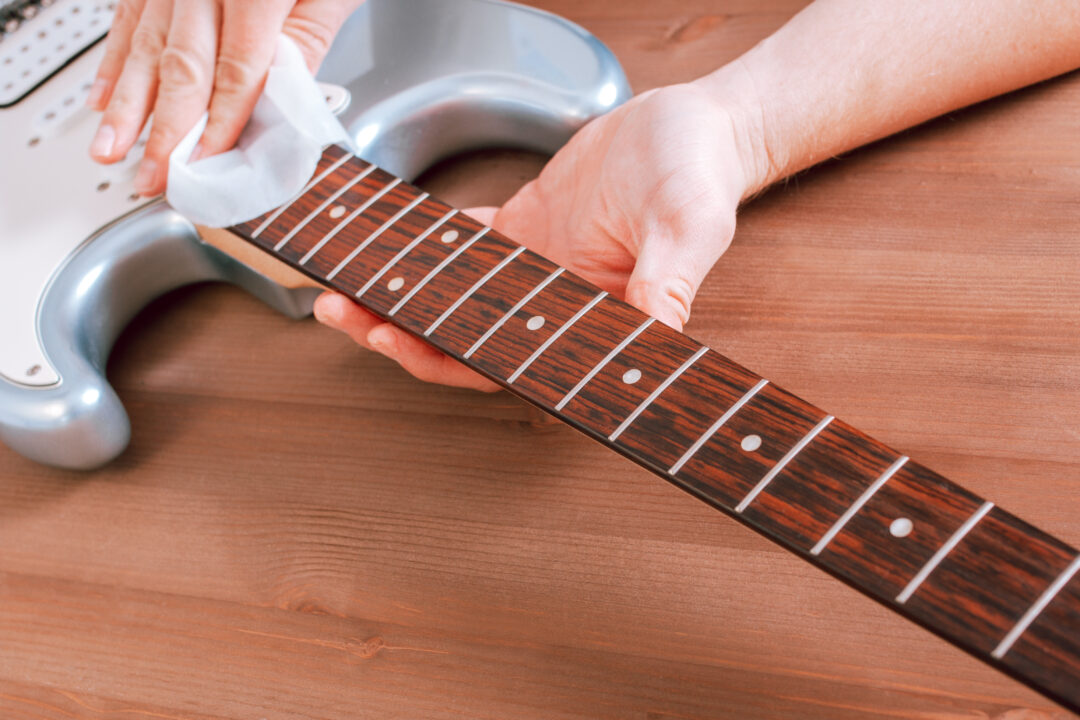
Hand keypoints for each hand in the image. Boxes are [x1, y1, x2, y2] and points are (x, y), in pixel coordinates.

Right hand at [87, 0, 361, 195]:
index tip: (207, 167)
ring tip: (110, 148)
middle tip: (150, 178)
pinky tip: (104, 96)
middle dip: (164, 131)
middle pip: (182, 66)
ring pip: (145, 44)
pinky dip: (116, 61)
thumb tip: (278, 103)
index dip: (222, 126)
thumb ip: (305, 41)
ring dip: (125, 104)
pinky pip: (131, 18)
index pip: (237, 72)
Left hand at [315, 83, 759, 390]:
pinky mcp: (526, 233)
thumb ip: (669, 277)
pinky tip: (393, 247)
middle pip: (465, 338)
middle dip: (400, 332)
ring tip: (345, 285)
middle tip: (342, 312)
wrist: (693, 126)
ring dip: (402, 297)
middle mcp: (557, 308)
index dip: (449, 359)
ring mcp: (535, 273)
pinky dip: (428, 249)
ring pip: (456, 300)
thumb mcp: (690, 223)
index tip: (399, 342)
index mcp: (592, 321)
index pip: (511, 360)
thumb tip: (658, 331)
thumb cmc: (699, 174)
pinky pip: (466, 248)